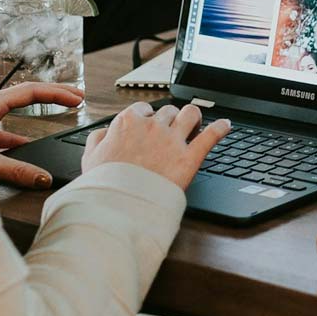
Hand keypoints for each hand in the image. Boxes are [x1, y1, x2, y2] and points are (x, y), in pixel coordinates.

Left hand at [0, 83, 86, 187]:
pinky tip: (26, 145)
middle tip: (77, 96)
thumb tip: (43, 178)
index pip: (31, 91)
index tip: (77, 99)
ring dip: (39, 109)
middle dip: (55, 93)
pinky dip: (19, 132)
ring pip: (16, 107)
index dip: (57, 94)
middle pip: (27, 93)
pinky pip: (4, 125)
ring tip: (58, 112)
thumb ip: (16, 171)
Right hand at [82, 101, 231, 190]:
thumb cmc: (104, 184)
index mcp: (128, 123)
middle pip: (168, 111)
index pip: (143, 109)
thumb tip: (105, 132)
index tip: (150, 125)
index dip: (148, 118)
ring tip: (196, 124)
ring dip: (194, 117)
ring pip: (190, 114)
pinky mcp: (189, 158)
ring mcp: (172, 140)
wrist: (119, 206)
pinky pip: (211, 135)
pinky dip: (221, 128)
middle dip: (171, 119)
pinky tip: (226, 125)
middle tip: (173, 130)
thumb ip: (98, 139)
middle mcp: (152, 126)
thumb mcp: (90, 157)